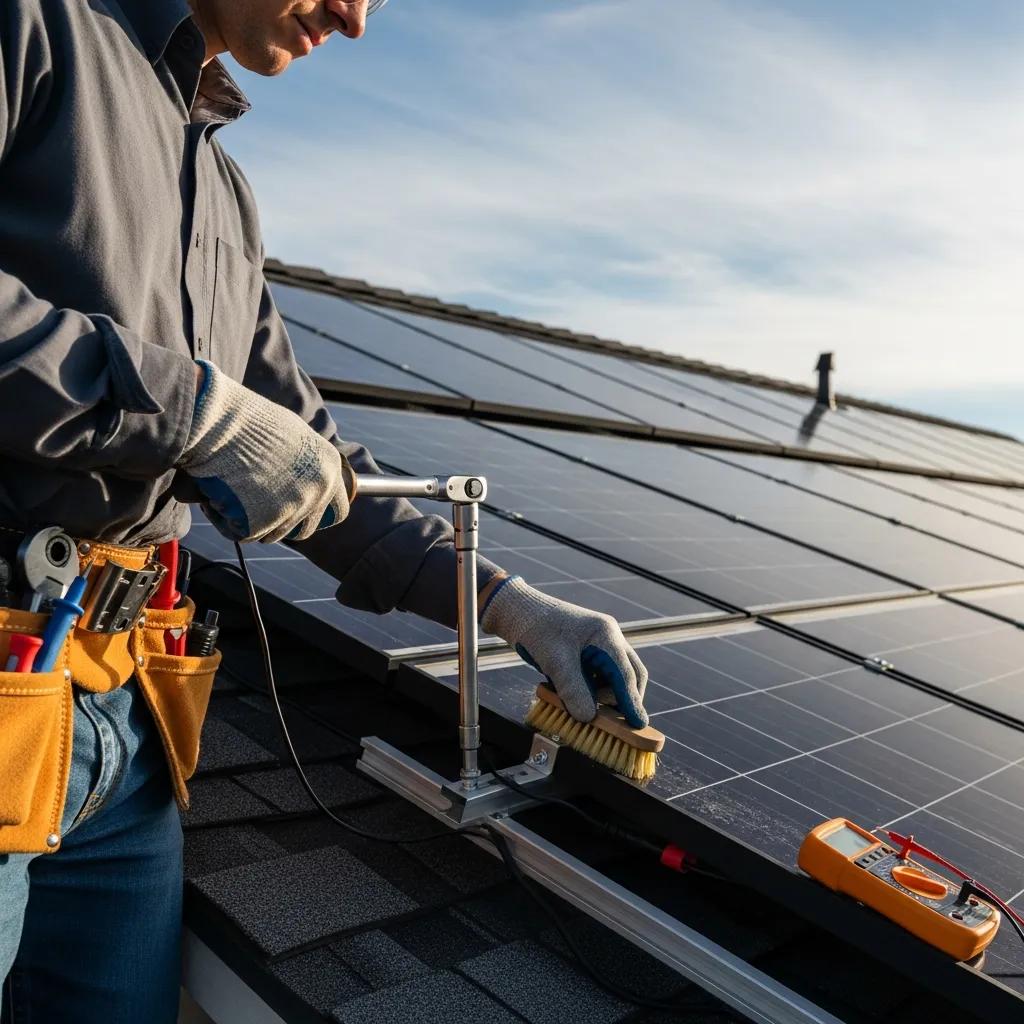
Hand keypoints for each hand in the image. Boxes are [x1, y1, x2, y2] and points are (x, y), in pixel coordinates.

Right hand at [178, 361, 354, 542]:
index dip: (317, 514)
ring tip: (233, 495)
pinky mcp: (265, 521)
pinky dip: (229, 523)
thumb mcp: (293, 435)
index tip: (298, 510)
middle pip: (304, 528)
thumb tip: (301, 477)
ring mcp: (294, 507)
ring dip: (255, 523)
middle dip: (282, 523)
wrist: (220, 420)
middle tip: (258, 508)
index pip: (338, 509)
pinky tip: (218, 501)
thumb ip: (305, 463)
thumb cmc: (248, 420)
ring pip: (274, 534)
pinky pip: (246, 534)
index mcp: (330, 467)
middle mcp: (319, 489)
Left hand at [480, 576, 648, 727]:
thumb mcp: (555, 662)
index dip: (632, 701)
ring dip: (605, 696)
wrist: (519, 612)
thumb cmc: (537, 630)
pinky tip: (575, 696)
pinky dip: (593, 690)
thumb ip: (573, 690)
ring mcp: (600, 645)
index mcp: (606, 635)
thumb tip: (589, 718)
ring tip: (583, 706)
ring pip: (615, 677)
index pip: (626, 673)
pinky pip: (600, 676)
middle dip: (624, 699)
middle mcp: (608, 638)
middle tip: (612, 722)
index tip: (638, 724)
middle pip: (630, 675)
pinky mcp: (588, 652)